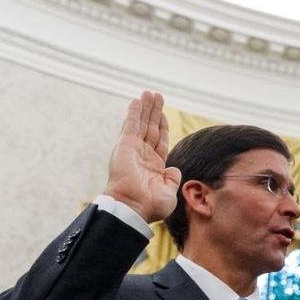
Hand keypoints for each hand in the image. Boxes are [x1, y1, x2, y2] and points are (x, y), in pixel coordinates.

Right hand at [102, 91, 181, 222]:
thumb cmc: (150, 205)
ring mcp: (134, 149)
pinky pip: (132, 125)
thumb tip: (174, 169)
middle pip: (151, 128)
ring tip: (150, 93)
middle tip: (157, 96)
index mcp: (154, 166)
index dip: (162, 127)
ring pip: (142, 124)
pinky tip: (137, 101)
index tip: (163, 115)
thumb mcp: (168, 193)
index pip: (160, 141)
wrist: (133, 206)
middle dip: (154, 112)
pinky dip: (134, 112)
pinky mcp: (125, 145)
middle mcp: (143, 156)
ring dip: (146, 108)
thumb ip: (172, 179)